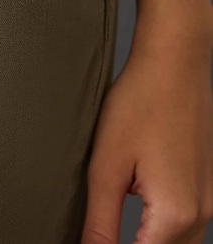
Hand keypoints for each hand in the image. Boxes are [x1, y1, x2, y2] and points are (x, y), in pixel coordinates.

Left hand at [81, 24, 212, 243]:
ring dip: (148, 243)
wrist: (173, 65)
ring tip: (113, 230)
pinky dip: (161, 230)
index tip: (90, 243)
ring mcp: (208, 200)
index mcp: (176, 216)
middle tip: (99, 235)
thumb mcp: (107, 167)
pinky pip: (186, 226)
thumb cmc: (140, 105)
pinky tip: (138, 216)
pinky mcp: (205, 184)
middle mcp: (200, 215)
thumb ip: (101, 222)